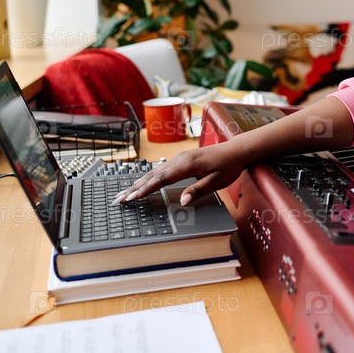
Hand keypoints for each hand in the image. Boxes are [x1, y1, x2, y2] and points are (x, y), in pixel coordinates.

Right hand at [112, 141, 245, 205]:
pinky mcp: (181, 159)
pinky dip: (148, 178)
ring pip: (155, 172)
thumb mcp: (216, 182)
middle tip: (118, 199)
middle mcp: (179, 160)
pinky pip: (161, 170)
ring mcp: (179, 158)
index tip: (131, 198)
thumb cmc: (227, 166)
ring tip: (124, 193)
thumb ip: (198, 191)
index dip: (144, 190)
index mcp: (186, 165)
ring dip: (138, 183)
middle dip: (134, 188)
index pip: (160, 180)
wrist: (235, 150)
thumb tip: (183, 202)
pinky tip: (141, 183)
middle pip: (152, 176)